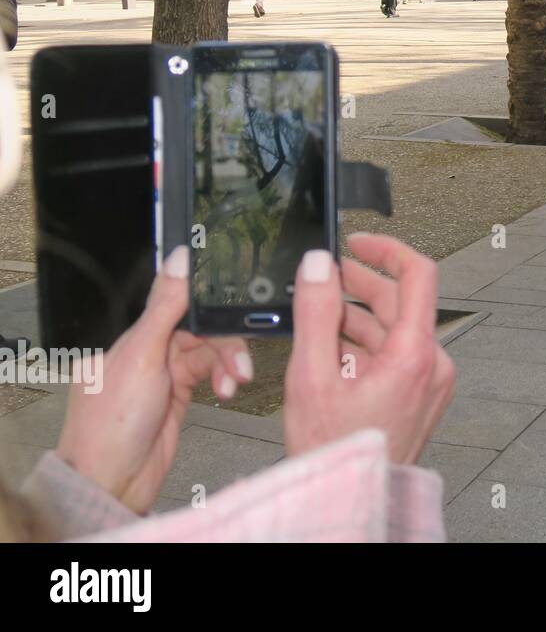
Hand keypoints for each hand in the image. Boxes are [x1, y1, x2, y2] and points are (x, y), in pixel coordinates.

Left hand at [55, 247, 252, 513]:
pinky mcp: (180, 396)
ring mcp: (166, 374)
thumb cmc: (111, 423)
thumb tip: (179, 259)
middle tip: (240, 364)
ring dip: (229, 365)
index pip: (185, 305)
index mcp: (136, 333)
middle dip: (228, 345)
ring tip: (235, 382)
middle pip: (205, 331)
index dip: (214, 308)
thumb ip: (166, 306)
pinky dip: (224, 380)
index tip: (240, 309)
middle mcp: (151, 350)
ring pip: (212, 354)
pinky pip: (212, 375)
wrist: (112, 481)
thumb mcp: (143, 355)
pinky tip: (226, 391)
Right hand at [284, 234, 455, 464]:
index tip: (359, 242)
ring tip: (319, 318)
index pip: (418, 275)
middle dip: (360, 285)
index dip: (387, 249)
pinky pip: (397, 353)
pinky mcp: (422, 393)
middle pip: (401, 302)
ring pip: (396, 328)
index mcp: (415, 355)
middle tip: (324, 277)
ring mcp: (430, 381)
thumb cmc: (335, 451)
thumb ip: (315, 313)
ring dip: (358, 317)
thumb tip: (318, 266)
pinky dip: (367, 344)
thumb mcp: (311, 375)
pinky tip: (334, 350)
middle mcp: (432, 364)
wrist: (350, 498)